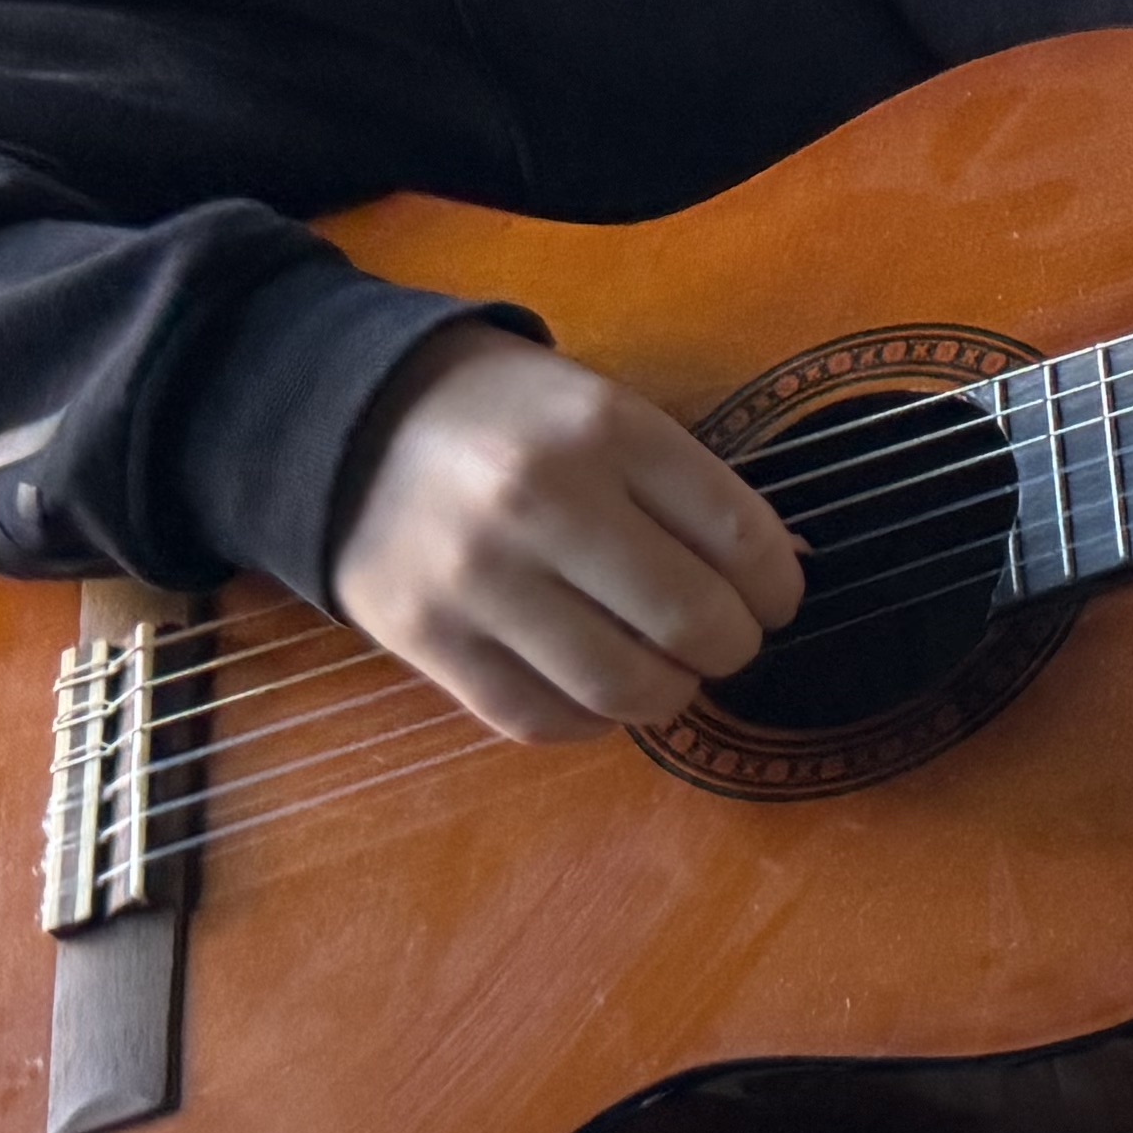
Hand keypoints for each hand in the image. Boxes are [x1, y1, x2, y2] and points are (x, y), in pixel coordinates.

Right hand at [327, 321, 803, 742]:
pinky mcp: (428, 638)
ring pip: (622, 686)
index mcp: (607, 430)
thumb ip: (688, 486)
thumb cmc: (508, 417)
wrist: (350, 420)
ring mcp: (481, 578)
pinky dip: (590, 722)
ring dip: (669, 694)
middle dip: (733, 646)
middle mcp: (546, 503)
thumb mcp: (607, 409)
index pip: (740, 535)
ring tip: (667, 672)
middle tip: (725, 641)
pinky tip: (598, 693)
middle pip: (690, 620)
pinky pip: (540, 718)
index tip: (775, 599)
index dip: (778, 587)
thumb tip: (781, 571)